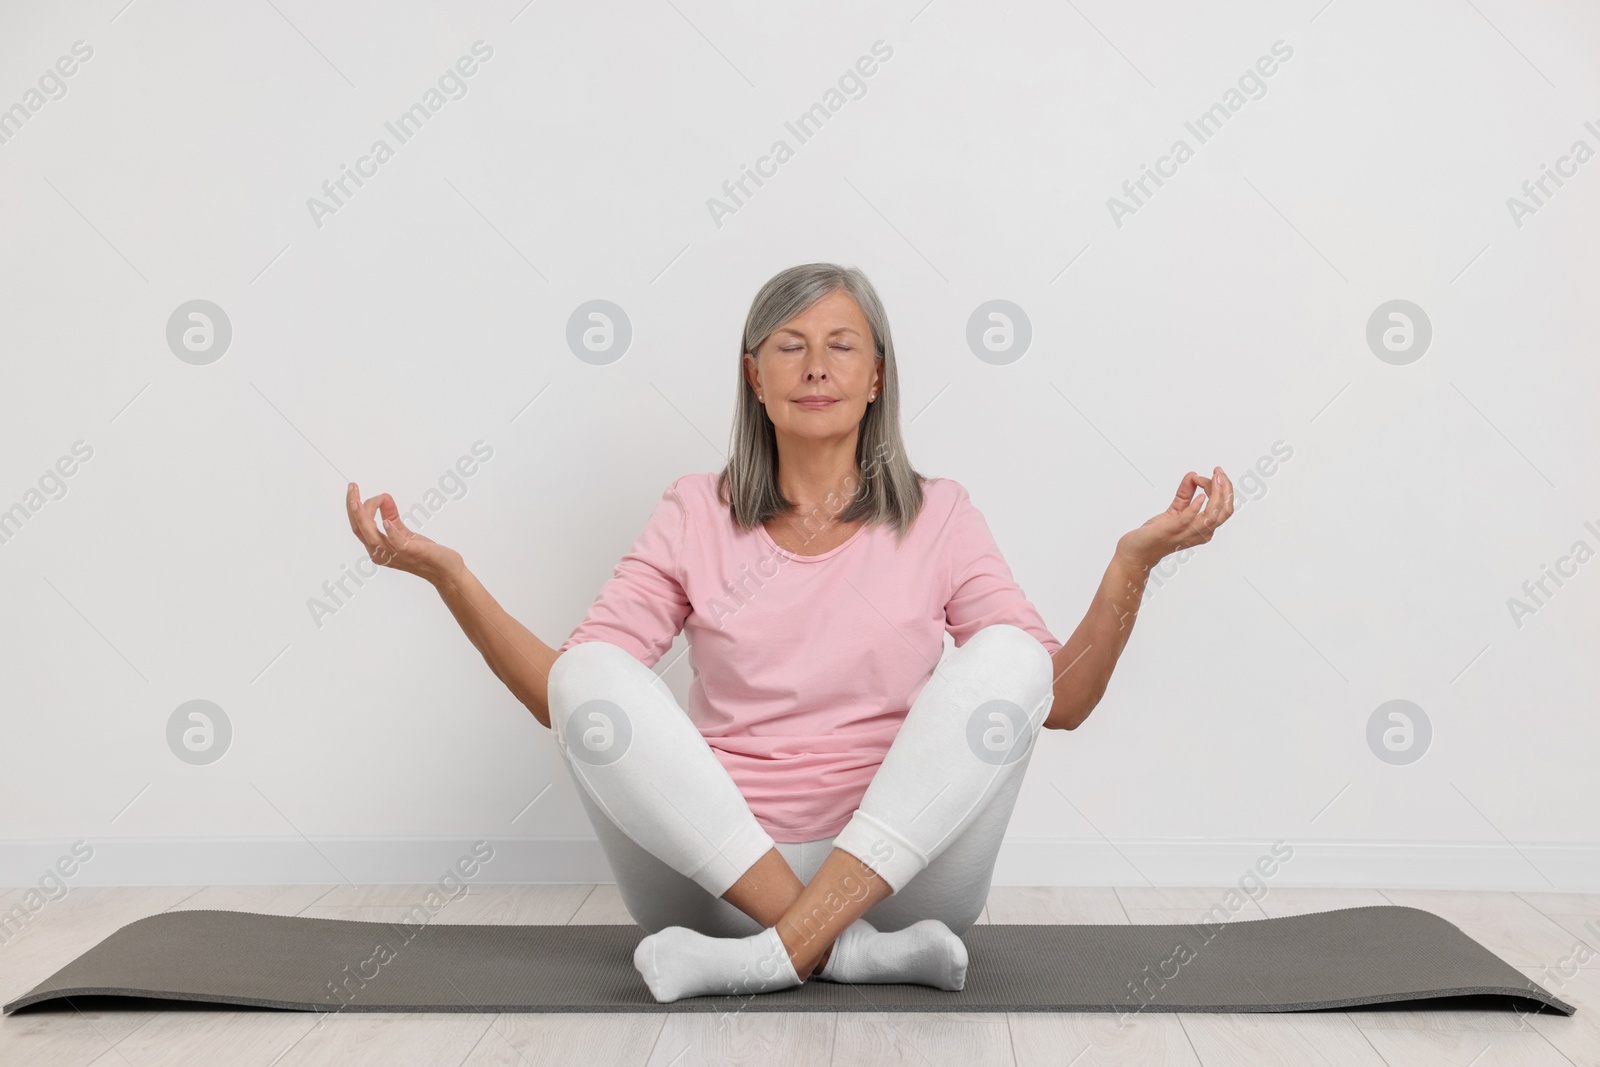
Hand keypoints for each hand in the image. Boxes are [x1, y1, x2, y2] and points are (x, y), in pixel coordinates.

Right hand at [346, 482, 463, 585]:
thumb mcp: (405, 533)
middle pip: (360, 529)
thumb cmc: (425, 554)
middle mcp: (382, 554)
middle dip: (353, 508)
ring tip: (358, 502)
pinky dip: (391, 532)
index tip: (356, 489)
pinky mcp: (412, 553)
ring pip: (372, 536)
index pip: (359, 527)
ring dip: (364, 517)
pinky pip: (397, 544)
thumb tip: (384, 498)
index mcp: (378, 549)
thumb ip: (392, 517)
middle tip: (352, 487)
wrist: (445, 572)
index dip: (354, 508)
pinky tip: (386, 522)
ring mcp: (395, 554)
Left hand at [1116, 467, 1234, 570]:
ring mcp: (1186, 534)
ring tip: (1213, 477)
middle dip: (1225, 489)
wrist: (1138, 552)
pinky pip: (1188, 520)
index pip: (1224, 508)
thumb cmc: (1157, 535)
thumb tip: (1192, 475)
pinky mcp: (1171, 531)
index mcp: (1204, 529)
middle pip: (1223, 512)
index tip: (1214, 474)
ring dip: (1215, 494)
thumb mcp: (1174, 511)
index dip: (1223, 489)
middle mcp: (1199, 534)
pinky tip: (1200, 495)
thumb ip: (1185, 494)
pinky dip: (1196, 506)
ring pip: (1211, 516)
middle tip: (1219, 471)